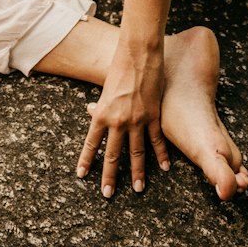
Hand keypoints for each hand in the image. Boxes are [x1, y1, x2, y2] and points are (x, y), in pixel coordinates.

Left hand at [76, 42, 170, 197]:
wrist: (139, 53)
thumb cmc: (120, 65)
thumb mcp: (105, 88)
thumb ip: (102, 104)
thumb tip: (92, 112)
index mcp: (101, 113)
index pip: (92, 143)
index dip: (86, 160)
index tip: (82, 175)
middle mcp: (118, 121)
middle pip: (113, 155)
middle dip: (110, 177)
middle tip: (108, 194)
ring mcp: (137, 120)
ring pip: (137, 153)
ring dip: (138, 173)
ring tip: (139, 189)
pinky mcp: (154, 115)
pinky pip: (157, 141)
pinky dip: (162, 155)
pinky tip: (165, 167)